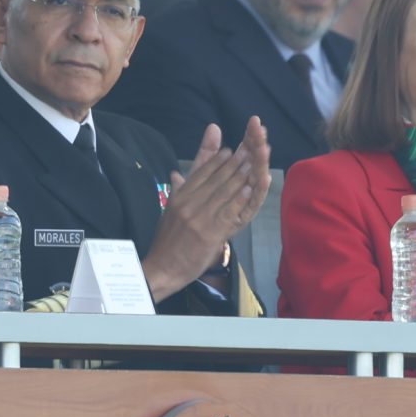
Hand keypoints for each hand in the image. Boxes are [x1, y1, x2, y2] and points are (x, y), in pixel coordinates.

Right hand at [144, 117, 270, 302]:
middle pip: (214, 178)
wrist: (162, 268)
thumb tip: (176, 172)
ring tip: (253, 162)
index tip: (231, 149)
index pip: (200, 173)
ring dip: (240, 175)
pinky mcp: (208, 233)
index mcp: (179, 197)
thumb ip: (178, 189)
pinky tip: (249, 188)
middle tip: (248, 148)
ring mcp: (198, 218)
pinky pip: (227, 211)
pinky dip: (239, 198)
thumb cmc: (168, 241)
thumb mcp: (170, 210)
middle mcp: (188, 204)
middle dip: (233, 162)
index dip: (217, 159)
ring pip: (223, 191)